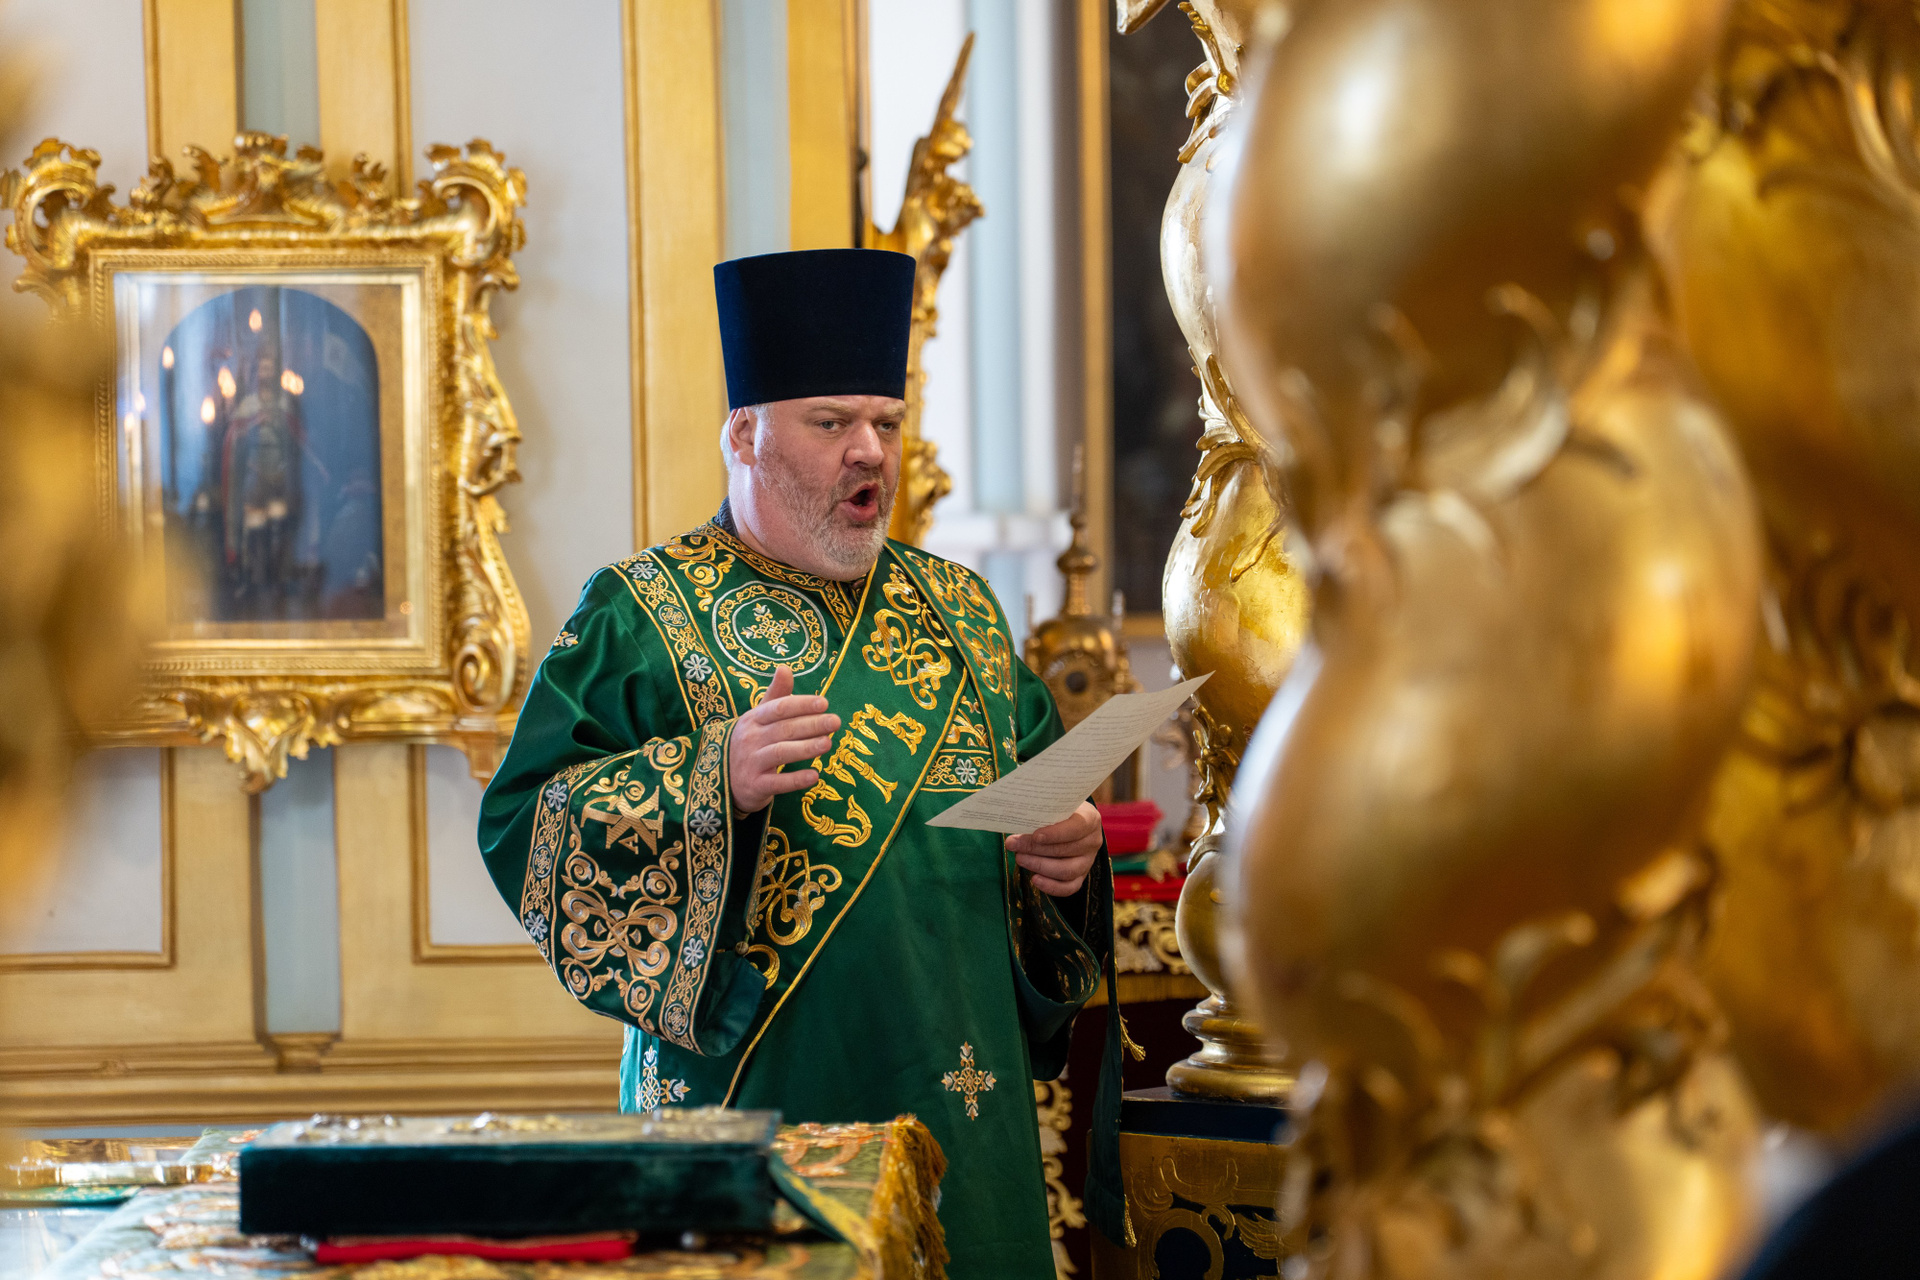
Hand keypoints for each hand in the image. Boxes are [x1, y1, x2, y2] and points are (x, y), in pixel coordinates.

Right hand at [729, 666, 838, 813]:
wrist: (725, 778)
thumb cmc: (751, 742)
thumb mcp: (758, 717)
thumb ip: (775, 695)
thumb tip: (785, 668)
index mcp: (753, 719)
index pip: (779, 708)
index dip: (801, 704)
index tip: (824, 703)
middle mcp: (750, 739)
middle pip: (784, 729)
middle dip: (811, 724)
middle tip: (835, 722)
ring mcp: (751, 763)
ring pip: (780, 753)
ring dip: (806, 748)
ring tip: (828, 744)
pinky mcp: (755, 785)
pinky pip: (777, 783)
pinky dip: (796, 780)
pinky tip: (815, 776)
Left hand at [1008, 801, 1101, 895]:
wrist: (1069, 820)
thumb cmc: (1058, 809)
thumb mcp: (1055, 804)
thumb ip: (1043, 810)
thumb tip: (1019, 818)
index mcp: (1090, 818)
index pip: (1076, 827)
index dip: (1056, 833)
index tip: (1036, 836)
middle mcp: (1092, 841)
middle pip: (1066, 850)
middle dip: (1036, 849)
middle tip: (1013, 844)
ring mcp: (1088, 860)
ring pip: (1067, 870)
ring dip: (1039, 866)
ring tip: (1019, 858)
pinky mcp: (1081, 876)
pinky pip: (1069, 887)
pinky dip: (1051, 886)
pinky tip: (1034, 879)